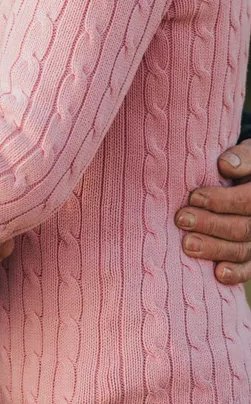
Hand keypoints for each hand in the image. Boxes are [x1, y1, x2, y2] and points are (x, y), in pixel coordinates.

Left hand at [176, 139, 250, 284]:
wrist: (248, 175)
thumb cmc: (243, 162)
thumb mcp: (248, 153)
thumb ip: (241, 157)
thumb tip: (224, 165)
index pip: (248, 200)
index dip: (222, 200)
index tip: (194, 197)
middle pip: (242, 228)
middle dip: (211, 225)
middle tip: (182, 220)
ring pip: (242, 249)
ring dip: (215, 249)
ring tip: (188, 245)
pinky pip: (249, 267)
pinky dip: (235, 273)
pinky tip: (218, 274)